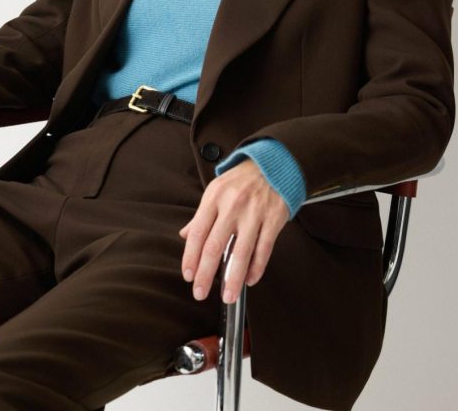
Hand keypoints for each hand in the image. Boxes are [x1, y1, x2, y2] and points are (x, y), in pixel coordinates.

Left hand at [179, 158, 288, 303]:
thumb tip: (185, 236)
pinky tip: (249, 280)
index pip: (198, 233)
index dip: (191, 257)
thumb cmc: (241, 180)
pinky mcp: (273, 219)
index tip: (189, 276)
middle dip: (206, 274)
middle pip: (215, 246)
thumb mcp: (216, 191)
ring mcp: (253, 213)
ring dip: (233, 279)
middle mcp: (232, 205)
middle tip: (200, 293)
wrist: (273, 164)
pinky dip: (256, 268)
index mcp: (214, 198)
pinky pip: (263, 249)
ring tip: (228, 296)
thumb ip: (201, 215)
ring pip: (241, 252)